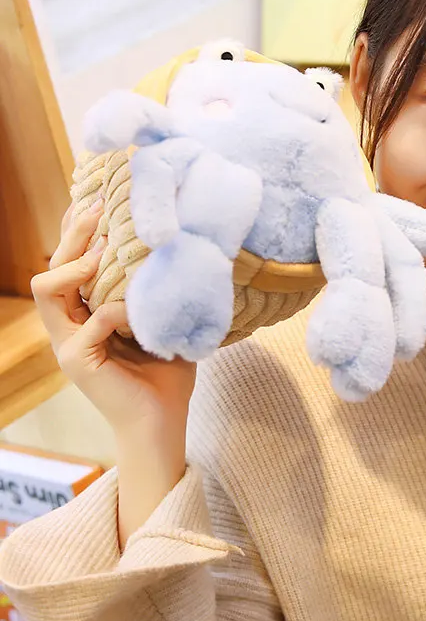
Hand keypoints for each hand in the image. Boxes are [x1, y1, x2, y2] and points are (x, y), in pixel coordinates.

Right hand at [30, 200, 195, 440]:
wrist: (163, 420)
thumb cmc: (166, 371)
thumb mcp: (163, 320)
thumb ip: (159, 291)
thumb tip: (183, 249)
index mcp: (84, 313)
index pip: (68, 264)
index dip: (75, 232)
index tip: (96, 200)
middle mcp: (68, 325)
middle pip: (50, 268)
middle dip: (71, 235)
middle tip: (98, 209)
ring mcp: (69, 344)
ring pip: (47, 290)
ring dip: (74, 264)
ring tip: (102, 249)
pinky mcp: (78, 362)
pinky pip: (90, 325)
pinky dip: (114, 311)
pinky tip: (137, 310)